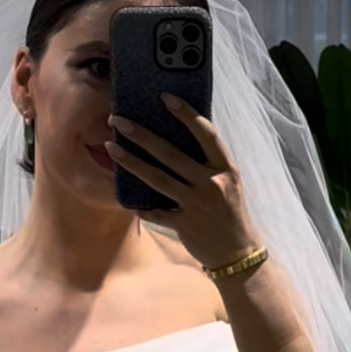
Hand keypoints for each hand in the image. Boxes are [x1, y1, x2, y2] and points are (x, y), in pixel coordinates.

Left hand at [105, 94, 257, 271]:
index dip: (186, 114)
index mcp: (225, 168)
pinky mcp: (186, 225)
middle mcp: (211, 184)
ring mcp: (197, 205)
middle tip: (118, 121)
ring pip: (159, 180)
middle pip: (172, 154)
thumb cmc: (230, 213)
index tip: (165, 98)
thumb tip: (183, 139)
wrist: (238, 254)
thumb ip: (210, 163)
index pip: (206, 134)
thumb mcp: (229, 183)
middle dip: (142, 135)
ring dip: (132, 163)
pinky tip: (128, 202)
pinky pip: (158, 214)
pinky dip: (143, 209)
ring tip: (112, 148)